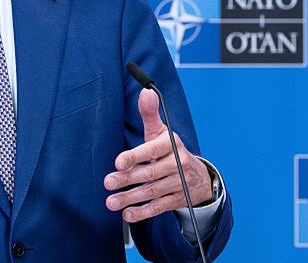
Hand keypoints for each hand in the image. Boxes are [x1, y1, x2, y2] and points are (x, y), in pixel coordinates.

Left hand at [104, 88, 212, 222]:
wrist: (199, 176)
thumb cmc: (170, 149)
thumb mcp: (162, 131)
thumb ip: (150, 113)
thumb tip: (146, 91)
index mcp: (172, 144)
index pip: (152, 150)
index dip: (135, 156)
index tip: (118, 162)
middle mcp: (178, 164)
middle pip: (151, 173)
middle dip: (128, 179)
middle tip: (108, 182)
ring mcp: (179, 183)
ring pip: (153, 192)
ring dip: (131, 198)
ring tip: (111, 202)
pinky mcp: (178, 200)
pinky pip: (160, 207)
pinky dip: (144, 212)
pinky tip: (127, 214)